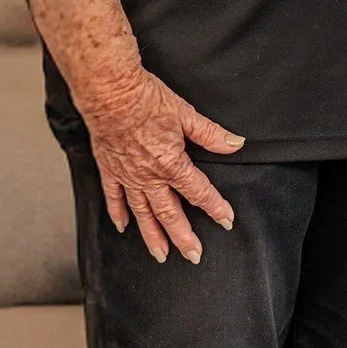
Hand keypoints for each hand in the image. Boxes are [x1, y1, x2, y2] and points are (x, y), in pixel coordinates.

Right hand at [72, 67, 242, 264]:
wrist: (110, 92)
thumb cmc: (146, 99)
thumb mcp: (186, 115)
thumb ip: (211, 134)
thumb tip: (235, 143)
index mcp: (171, 164)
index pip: (199, 192)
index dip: (215, 207)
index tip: (226, 220)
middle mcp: (149, 177)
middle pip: (169, 213)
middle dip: (183, 236)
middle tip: (193, 255)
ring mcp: (128, 176)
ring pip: (142, 213)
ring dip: (152, 236)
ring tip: (161, 255)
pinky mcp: (110, 169)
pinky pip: (114, 198)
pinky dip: (118, 214)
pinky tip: (123, 227)